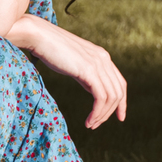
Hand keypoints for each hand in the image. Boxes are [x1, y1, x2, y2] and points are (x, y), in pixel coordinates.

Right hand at [9, 13, 126, 129]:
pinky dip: (97, 113)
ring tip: (90, 125)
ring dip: (102, 115)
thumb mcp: (75, 63)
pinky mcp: (89, 70)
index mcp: (102, 56)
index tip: (119, 117)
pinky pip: (101, 98)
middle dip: (112, 112)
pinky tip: (88, 121)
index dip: (122, 102)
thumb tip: (93, 89)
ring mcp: (98, 64)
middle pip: (119, 91)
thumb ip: (87, 74)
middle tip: (97, 124)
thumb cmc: (51, 49)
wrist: (40, 36)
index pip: (120, 82)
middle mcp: (104, 59)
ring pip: (111, 97)